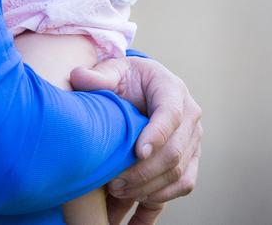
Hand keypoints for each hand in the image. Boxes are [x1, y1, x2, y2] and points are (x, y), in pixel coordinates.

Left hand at [70, 56, 201, 223]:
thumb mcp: (114, 70)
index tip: (137, 152)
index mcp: (171, 89)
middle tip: (114, 183)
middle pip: (174, 151)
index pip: (170, 113)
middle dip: (144, 171)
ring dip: (149, 188)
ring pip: (178, 173)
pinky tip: (135, 202)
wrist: (142, 86)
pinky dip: (160, 197)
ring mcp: (192, 140)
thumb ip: (99, 75)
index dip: (157, 134)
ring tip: (118, 193)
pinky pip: (182, 185)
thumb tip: (78, 77)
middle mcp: (189, 116)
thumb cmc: (127, 77)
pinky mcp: (190, 159)